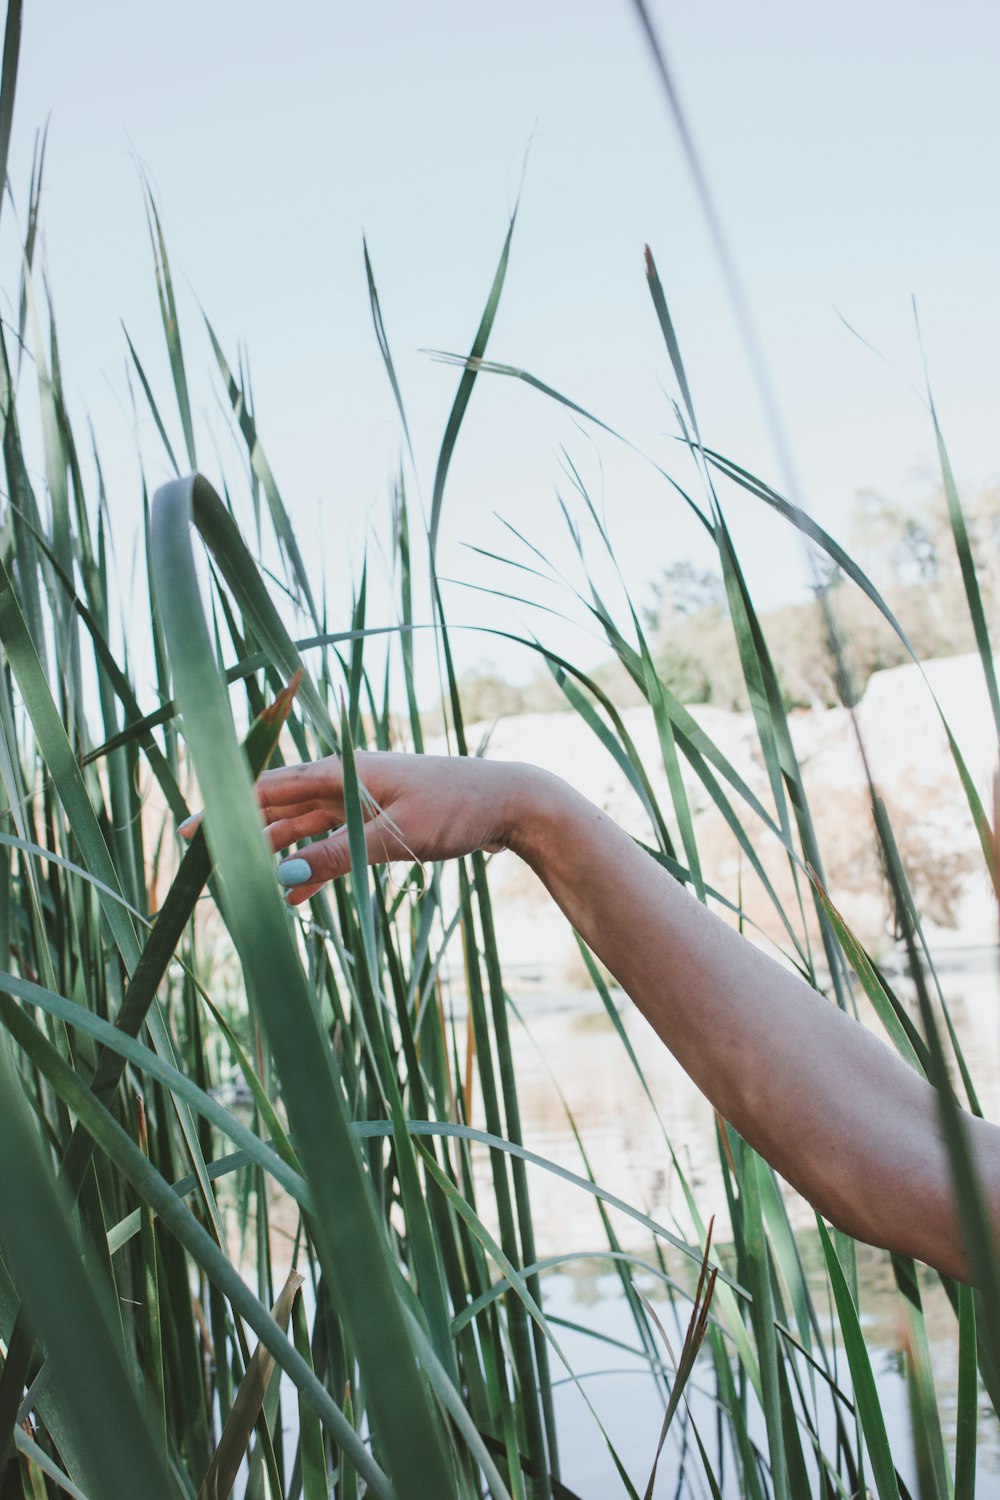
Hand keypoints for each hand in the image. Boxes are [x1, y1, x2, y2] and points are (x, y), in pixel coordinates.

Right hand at [180, 751, 540, 904]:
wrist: (511, 802)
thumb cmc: (458, 808)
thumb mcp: (395, 836)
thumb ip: (338, 856)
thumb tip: (282, 878)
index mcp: (343, 771)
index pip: (270, 787)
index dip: (227, 808)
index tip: (193, 830)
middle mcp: (345, 782)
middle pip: (279, 808)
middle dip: (240, 832)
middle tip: (200, 859)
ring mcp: (361, 801)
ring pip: (304, 829)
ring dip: (274, 855)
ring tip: (241, 887)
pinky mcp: (379, 821)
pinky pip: (333, 844)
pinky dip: (312, 867)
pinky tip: (295, 898)